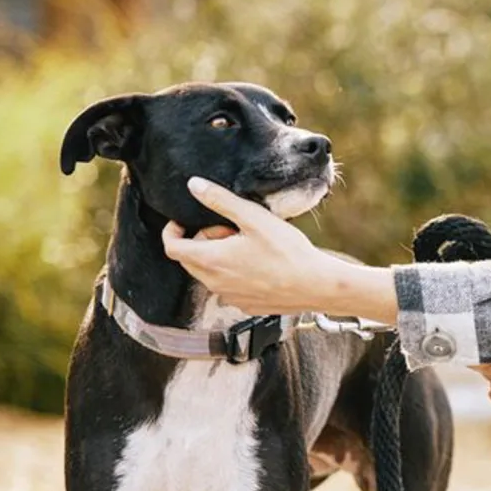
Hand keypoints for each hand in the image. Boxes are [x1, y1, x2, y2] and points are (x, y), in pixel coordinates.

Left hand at [161, 177, 396, 320]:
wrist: (317, 285)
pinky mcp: (245, 305)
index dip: (172, 231)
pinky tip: (260, 265)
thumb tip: (193, 185)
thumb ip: (220, 200)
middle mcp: (215, 283)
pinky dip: (234, 274)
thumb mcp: (253, 218)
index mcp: (211, 260)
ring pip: (209, 274)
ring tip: (248, 247)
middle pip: (190, 260)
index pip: (172, 247)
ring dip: (218, 258)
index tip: (185, 222)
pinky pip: (228, 287)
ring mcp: (230, 297)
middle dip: (201, 241)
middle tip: (229, 230)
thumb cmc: (288, 252)